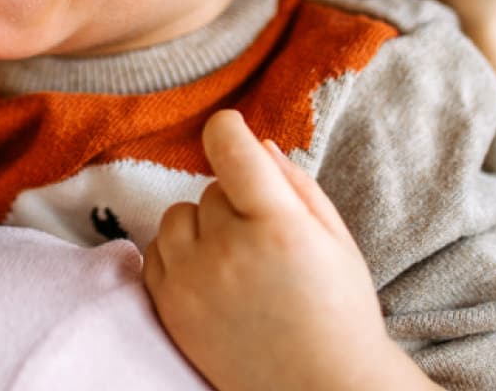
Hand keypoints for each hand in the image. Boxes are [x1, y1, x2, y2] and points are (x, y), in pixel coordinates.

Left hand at [142, 112, 431, 390]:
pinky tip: (214, 280)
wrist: (320, 390)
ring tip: (238, 262)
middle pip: (209, 188)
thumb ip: (295, 185)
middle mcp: (229, 251)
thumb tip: (255, 143)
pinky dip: (180, 257)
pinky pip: (156, 252)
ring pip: (177, 216)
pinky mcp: (169, 309)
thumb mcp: (336, 240)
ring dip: (201, 228)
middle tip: (264, 242)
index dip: (228, 130)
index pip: (230, 148)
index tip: (231, 131)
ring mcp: (192, 282)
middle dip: (234, 204)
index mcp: (278, 226)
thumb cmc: (339, 312)